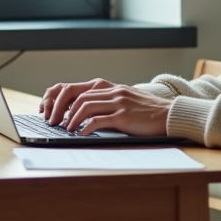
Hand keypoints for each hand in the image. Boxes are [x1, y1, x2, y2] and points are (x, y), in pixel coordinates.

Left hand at [40, 79, 169, 135]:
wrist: (169, 115)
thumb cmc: (147, 112)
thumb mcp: (125, 100)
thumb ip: (106, 102)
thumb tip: (82, 112)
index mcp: (110, 87)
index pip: (77, 89)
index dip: (60, 99)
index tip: (51, 110)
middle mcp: (113, 91)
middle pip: (77, 96)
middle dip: (61, 109)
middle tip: (53, 122)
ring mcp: (118, 103)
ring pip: (85, 106)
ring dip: (71, 119)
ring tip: (66, 129)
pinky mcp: (124, 116)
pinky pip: (99, 120)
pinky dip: (86, 127)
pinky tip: (81, 133)